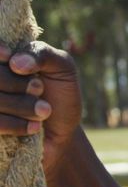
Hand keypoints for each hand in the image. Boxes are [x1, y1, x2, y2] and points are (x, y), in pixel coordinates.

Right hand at [0, 41, 82, 174]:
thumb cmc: (61, 94)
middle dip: (17, 83)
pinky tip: (34, 126)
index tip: (11, 58)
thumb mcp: (62, 67)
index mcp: (3, 58)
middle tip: (39, 89)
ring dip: (21, 105)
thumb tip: (16, 62)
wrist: (62, 132)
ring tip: (44, 110)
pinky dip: (15, 124)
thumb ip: (43, 54)